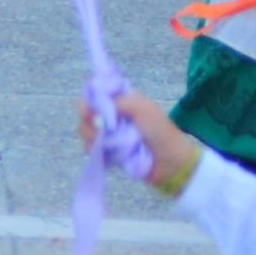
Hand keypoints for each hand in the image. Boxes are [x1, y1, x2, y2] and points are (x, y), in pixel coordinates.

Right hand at [83, 90, 203, 195]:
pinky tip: (106, 153)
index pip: (96, 93)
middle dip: (89, 121)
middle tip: (100, 130)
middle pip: (87, 112)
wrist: (169, 161)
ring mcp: (110, 133)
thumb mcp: (140, 107)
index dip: (90, 100)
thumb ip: (116, 102)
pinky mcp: (108, 150)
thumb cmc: (158, 131)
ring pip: (86, 131)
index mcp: (122, 100)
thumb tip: (94, 109)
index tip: (92, 110)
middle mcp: (113, 114)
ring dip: (93, 137)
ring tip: (108, 144)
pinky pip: (92, 148)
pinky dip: (96, 150)